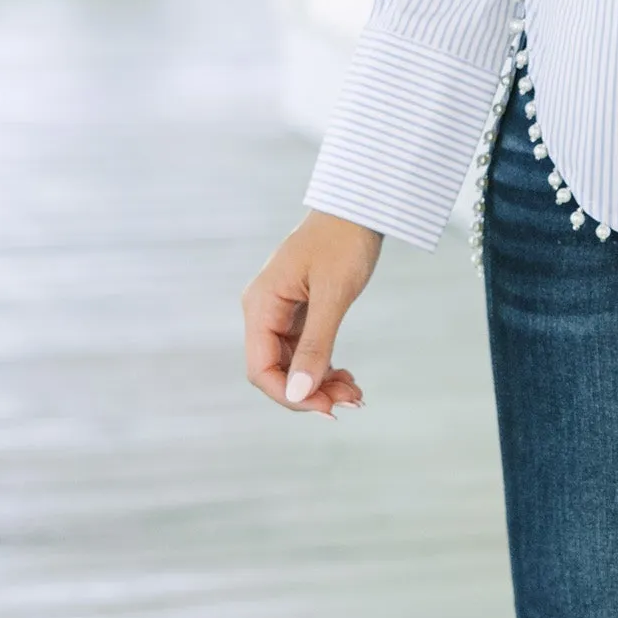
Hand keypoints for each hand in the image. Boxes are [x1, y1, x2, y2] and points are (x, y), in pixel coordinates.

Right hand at [242, 211, 382, 415]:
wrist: (357, 208)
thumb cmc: (344, 242)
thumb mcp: (333, 295)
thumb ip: (315, 345)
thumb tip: (298, 392)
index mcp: (261, 306)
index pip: (260, 369)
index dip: (289, 396)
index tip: (327, 409)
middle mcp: (264, 312)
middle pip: (275, 371)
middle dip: (310, 392)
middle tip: (352, 402)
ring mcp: (280, 313)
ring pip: (292, 365)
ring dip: (320, 384)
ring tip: (355, 394)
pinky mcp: (299, 313)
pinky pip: (304, 351)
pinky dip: (324, 368)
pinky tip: (347, 378)